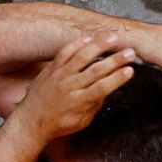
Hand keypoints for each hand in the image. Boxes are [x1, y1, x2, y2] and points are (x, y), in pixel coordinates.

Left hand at [13, 37, 135, 141]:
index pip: (102, 88)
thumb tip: (109, 89)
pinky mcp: (51, 69)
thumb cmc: (58, 124)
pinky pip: (64, 52)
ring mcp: (59, 75)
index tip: (130, 71)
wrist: (30, 121)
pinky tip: (90, 37)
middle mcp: (69, 86)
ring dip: (100, 45)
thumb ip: (95, 105)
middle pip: (96, 70)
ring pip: (81, 56)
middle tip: (131, 52)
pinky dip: (77, 43)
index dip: (118, 78)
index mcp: (78, 102)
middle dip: (116, 60)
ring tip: (114, 37)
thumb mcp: (82, 121)